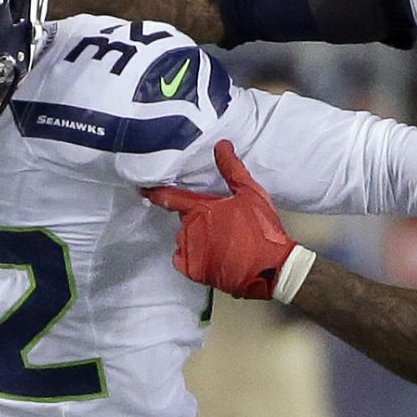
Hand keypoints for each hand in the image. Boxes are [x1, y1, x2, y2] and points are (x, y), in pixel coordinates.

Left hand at [144, 142, 294, 299]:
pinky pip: (182, 259)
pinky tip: (210, 254)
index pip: (171, 198)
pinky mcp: (194, 270)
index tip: (144, 190)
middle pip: (184, 219)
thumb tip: (221, 146)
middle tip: (220, 223)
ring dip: (196, 237)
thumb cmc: (263, 231)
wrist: (272, 268)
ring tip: (221, 241)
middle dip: (197, 218)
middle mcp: (192, 229)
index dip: (156, 193)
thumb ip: (232, 169)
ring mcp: (192, 251)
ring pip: (184, 238)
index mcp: (203, 208)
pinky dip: (191, 256)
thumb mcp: (251, 194)